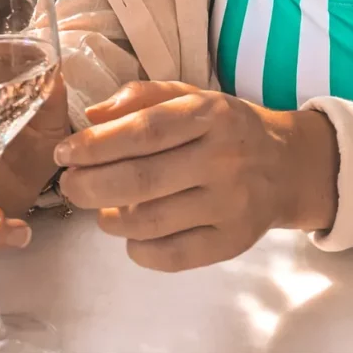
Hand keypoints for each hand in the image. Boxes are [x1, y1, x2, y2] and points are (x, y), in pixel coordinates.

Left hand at [54, 80, 338, 272]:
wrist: (287, 165)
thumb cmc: (226, 126)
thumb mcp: (192, 96)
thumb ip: (141, 97)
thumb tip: (92, 116)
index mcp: (211, 113)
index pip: (145, 131)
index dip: (97, 144)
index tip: (65, 152)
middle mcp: (224, 158)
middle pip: (141, 180)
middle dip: (90, 185)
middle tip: (69, 184)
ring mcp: (230, 204)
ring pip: (150, 221)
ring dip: (109, 218)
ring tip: (100, 208)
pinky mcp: (233, 242)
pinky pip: (171, 256)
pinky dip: (138, 249)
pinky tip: (132, 234)